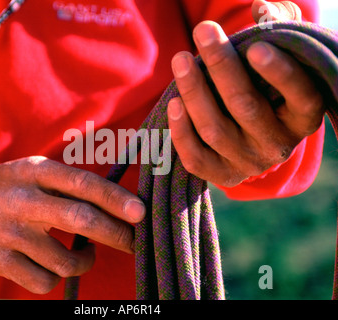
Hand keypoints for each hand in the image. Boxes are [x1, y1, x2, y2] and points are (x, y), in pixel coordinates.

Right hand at [0, 156, 144, 293]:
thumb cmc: (6, 185)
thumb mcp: (33, 170)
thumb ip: (69, 184)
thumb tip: (117, 204)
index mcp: (36, 172)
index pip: (83, 184)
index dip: (115, 199)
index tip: (140, 212)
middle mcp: (23, 201)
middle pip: (80, 220)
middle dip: (116, 234)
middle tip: (134, 241)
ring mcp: (10, 234)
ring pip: (65, 261)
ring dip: (85, 260)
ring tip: (86, 251)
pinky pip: (43, 281)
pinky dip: (57, 277)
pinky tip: (57, 264)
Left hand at [167, 0, 323, 186]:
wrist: (250, 133)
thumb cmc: (266, 85)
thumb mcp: (279, 56)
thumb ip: (278, 29)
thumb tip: (261, 8)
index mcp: (302, 117)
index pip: (301, 96)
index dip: (280, 73)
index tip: (255, 46)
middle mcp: (277, 145)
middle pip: (246, 106)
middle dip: (221, 66)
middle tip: (204, 31)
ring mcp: (247, 163)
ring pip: (215, 130)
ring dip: (194, 92)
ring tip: (181, 59)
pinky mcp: (221, 174)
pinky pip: (196, 158)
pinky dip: (181, 132)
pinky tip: (173, 103)